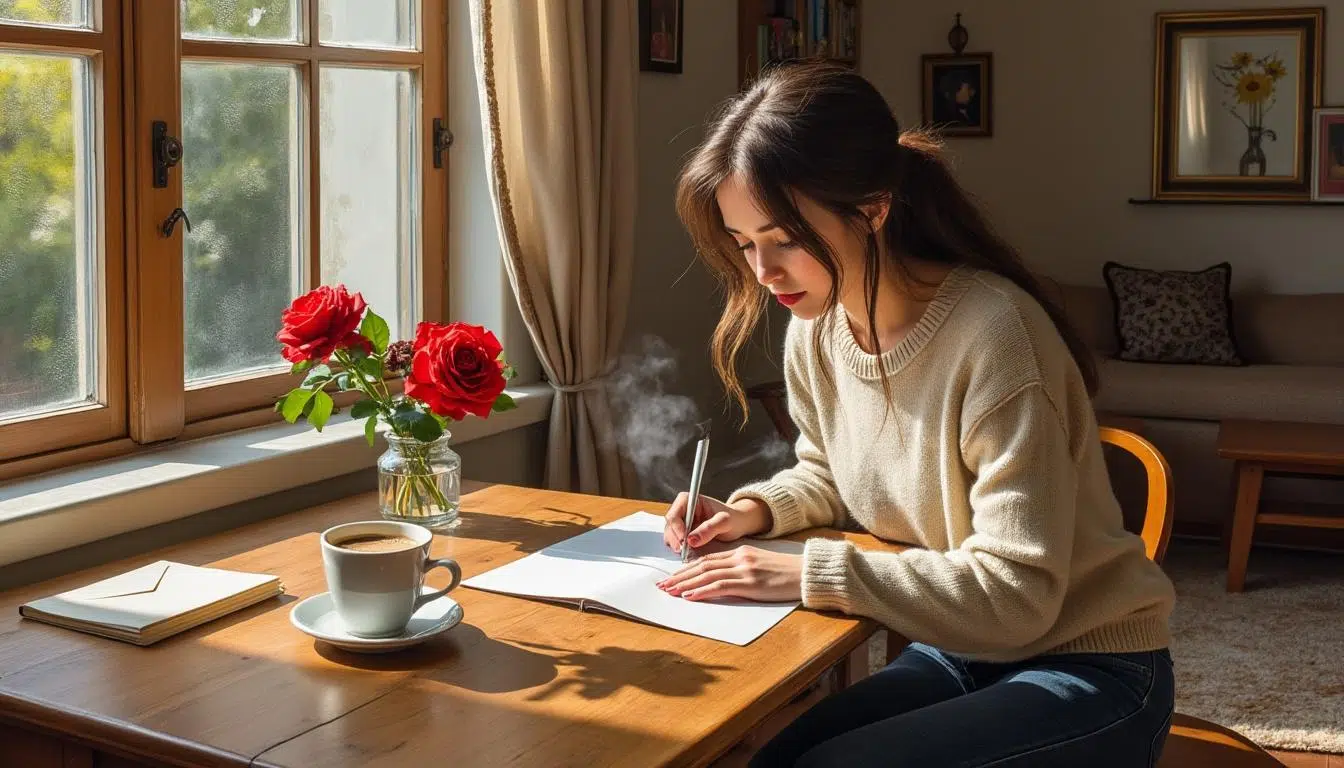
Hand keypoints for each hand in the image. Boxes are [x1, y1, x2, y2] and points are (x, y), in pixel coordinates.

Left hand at [656, 546, 802, 601]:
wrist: (806, 573)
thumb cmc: (786, 573)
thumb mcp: (760, 565)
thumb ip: (740, 569)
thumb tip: (720, 582)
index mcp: (741, 552)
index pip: (707, 559)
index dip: (687, 568)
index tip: (673, 577)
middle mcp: (739, 558)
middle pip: (702, 565)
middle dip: (679, 576)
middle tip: (662, 585)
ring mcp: (744, 570)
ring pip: (706, 575)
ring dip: (685, 584)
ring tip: (670, 591)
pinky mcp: (750, 583)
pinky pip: (720, 586)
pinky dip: (702, 591)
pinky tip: (690, 596)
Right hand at [662, 493, 770, 554]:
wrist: (738, 524)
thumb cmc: (733, 519)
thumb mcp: (725, 522)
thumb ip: (709, 529)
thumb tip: (691, 540)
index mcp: (689, 499)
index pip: (674, 514)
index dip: (676, 529)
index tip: (684, 541)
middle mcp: (682, 509)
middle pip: (669, 525)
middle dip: (675, 539)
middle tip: (684, 551)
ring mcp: (681, 521)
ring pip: (670, 534)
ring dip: (676, 545)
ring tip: (687, 552)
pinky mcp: (683, 532)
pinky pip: (675, 541)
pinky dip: (679, 548)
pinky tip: (688, 552)